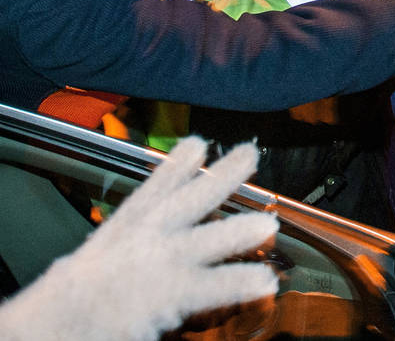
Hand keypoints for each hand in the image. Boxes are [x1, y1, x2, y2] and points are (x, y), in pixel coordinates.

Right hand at [0, 137, 277, 340]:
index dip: (179, 163)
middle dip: (222, 175)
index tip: (199, 142)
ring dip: (237, 231)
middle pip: (190, 199)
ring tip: (268, 225)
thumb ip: (136, 231)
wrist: (55, 325)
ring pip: (207, 240)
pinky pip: (213, 286)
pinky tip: (266, 281)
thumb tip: (165, 218)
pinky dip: (240, 282)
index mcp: (126, 227)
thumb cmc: (80, 295)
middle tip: (251, 154)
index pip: (155, 187)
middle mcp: (145, 237)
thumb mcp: (106, 251)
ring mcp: (158, 262)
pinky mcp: (169, 293)